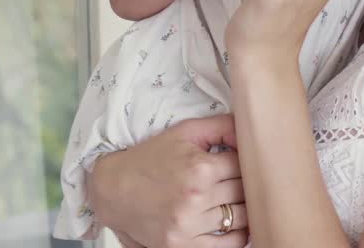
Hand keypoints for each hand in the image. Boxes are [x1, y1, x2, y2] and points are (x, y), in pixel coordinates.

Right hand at [87, 114, 250, 247]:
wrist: (113, 189)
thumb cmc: (150, 158)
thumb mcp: (184, 132)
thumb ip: (221, 126)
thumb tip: (250, 130)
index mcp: (199, 167)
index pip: (244, 166)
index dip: (246, 162)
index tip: (240, 163)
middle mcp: (196, 197)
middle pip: (245, 192)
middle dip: (245, 184)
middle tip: (239, 180)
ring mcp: (189, 225)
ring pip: (241, 218)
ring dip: (243, 209)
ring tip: (235, 201)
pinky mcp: (183, 245)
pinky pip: (228, 246)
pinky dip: (237, 236)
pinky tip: (232, 225)